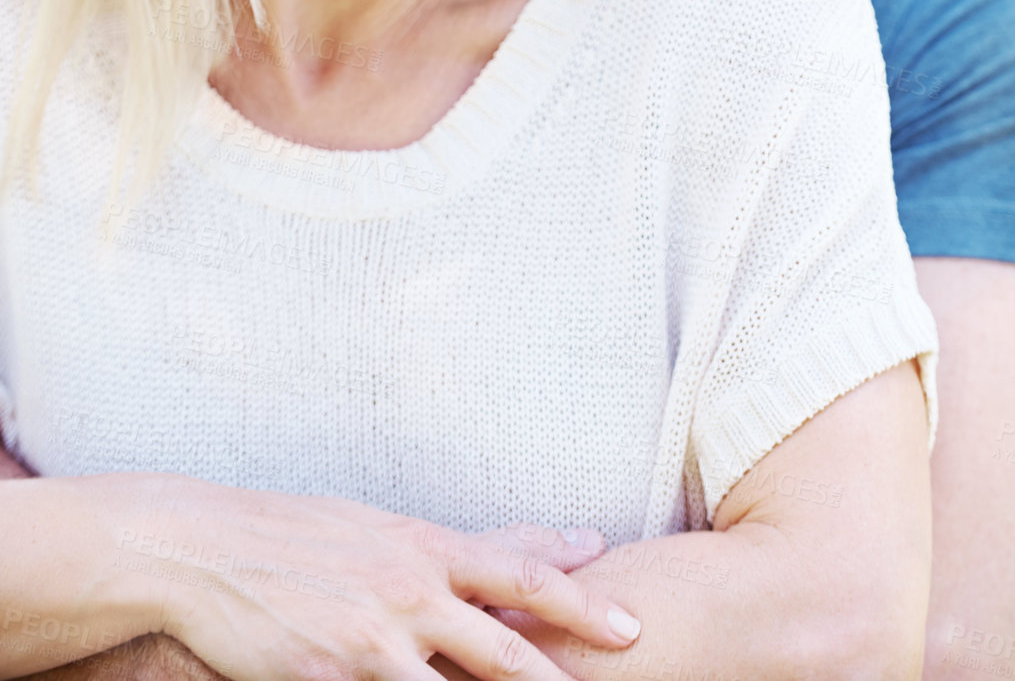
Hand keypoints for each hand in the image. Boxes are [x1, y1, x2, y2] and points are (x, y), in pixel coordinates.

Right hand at [138, 477, 639, 680]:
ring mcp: (371, 636)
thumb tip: (556, 540)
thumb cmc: (296, 534)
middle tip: (620, 674)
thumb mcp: (384, 527)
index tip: (631, 625)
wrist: (203, 545)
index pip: (519, 574)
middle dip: (562, 674)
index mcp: (423, 545)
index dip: (579, 602)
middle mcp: (408, 587)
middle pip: (504, 641)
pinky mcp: (331, 674)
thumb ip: (466, 545)